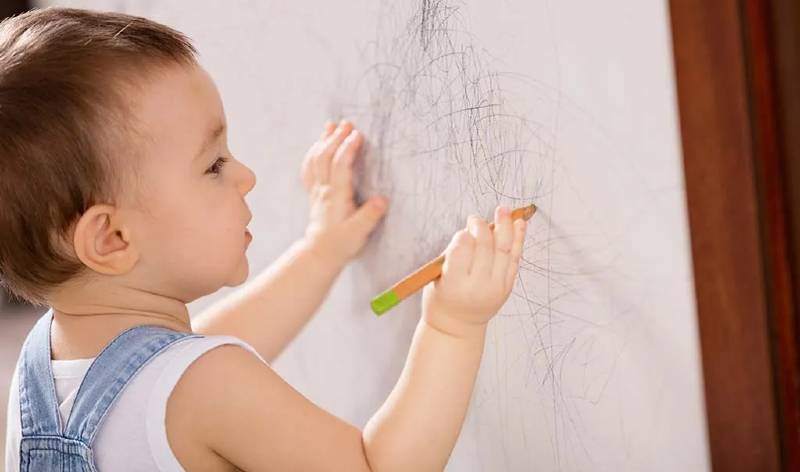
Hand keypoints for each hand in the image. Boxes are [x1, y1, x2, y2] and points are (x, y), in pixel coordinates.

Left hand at [301, 120, 388, 268]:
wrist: (321, 253)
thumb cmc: (341, 243)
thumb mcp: (359, 233)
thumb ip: (370, 216)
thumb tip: (381, 200)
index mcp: (336, 196)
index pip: (340, 166)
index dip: (348, 149)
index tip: (357, 135)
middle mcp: (324, 190)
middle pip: (326, 157)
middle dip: (336, 138)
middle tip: (347, 124)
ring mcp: (317, 190)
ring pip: (316, 160)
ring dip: (323, 141)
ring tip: (332, 125)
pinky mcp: (315, 193)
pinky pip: (310, 168)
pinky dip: (313, 153)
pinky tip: (319, 144)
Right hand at [421, 206, 527, 337]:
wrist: (456, 326)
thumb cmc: (441, 297)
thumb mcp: (436, 276)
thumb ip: (454, 253)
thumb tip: (474, 228)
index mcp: (454, 284)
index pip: (463, 248)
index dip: (464, 234)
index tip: (463, 230)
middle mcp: (478, 287)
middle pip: (485, 247)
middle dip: (482, 227)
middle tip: (476, 218)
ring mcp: (496, 288)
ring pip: (504, 250)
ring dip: (505, 227)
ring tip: (505, 210)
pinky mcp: (507, 288)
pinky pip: (515, 259)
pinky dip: (518, 240)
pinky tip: (519, 224)